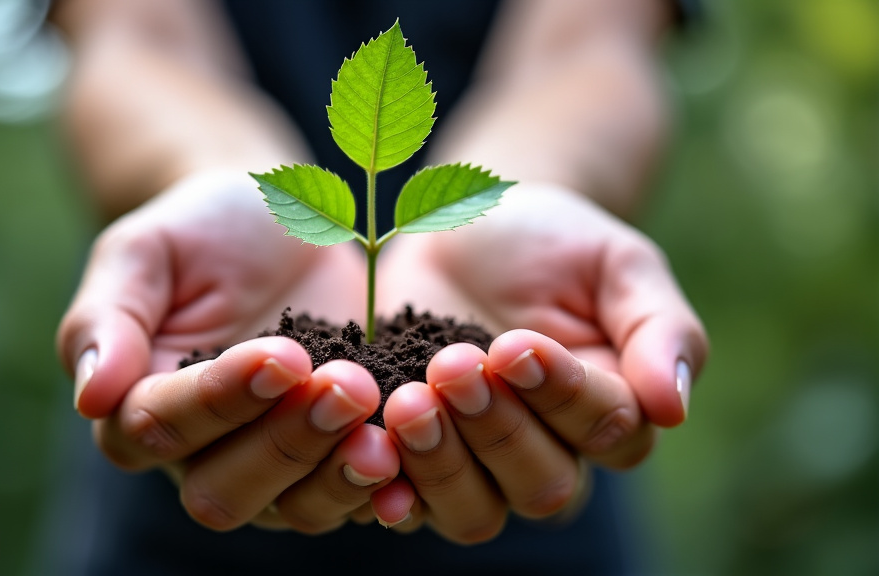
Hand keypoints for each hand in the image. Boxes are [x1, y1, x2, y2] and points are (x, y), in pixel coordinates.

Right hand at [56, 171, 399, 532]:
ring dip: (339, 472)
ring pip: (293, 509)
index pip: (163, 426)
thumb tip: (91, 397)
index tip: (284, 351)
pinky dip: (383, 492)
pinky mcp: (332, 458)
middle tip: (347, 386)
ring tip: (383, 422)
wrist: (282, 221)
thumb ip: (107, 318)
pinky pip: (353, 499)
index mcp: (140, 404)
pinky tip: (413, 466)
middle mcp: (200, 454)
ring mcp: (271, 465)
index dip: (222, 398)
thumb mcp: (145, 250)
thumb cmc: (203, 228)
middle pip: (224, 490)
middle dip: (287, 442)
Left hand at [373, 183, 707, 541]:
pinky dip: (387, 489)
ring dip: (442, 464)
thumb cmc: (551, 242)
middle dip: (497, 430)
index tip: (515, 344)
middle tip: (454, 367)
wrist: (462, 229)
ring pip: (475, 512)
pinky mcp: (416, 461)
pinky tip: (368, 453)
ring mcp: (479, 466)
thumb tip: (674, 406)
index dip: (561, 394)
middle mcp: (551, 453)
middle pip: (542, 486)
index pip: (606, 430)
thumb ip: (658, 327)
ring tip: (410, 402)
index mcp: (611, 410)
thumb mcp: (616, 262)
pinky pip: (407, 504)